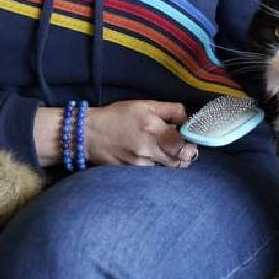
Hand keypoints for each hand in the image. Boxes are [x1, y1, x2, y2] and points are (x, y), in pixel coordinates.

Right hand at [82, 100, 197, 167]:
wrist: (88, 134)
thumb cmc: (117, 116)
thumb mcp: (144, 105)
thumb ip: (170, 110)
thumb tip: (187, 119)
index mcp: (153, 129)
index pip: (183, 144)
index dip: (190, 144)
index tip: (189, 140)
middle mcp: (149, 149)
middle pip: (179, 161)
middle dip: (185, 156)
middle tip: (184, 150)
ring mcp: (140, 164)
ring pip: (168, 169)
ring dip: (172, 163)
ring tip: (166, 153)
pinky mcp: (133, 173)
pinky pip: (154, 174)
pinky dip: (157, 167)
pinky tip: (152, 159)